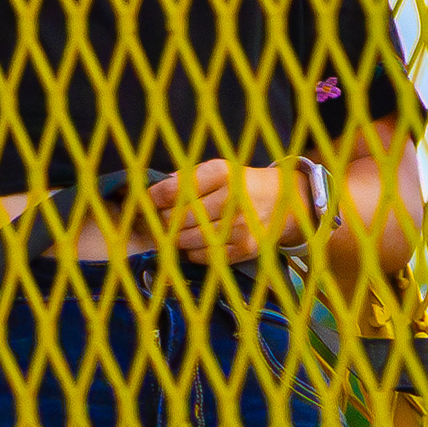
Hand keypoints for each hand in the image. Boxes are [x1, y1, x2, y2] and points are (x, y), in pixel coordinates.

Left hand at [149, 158, 313, 261]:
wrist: (285, 201)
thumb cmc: (241, 184)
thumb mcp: (218, 170)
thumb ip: (187, 179)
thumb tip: (153, 192)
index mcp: (222, 173)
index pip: (174, 190)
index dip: (152, 200)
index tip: (143, 204)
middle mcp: (231, 199)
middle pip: (177, 218)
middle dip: (159, 223)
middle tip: (149, 224)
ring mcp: (240, 226)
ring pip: (188, 240)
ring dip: (173, 240)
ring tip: (169, 235)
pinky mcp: (245, 249)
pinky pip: (204, 256)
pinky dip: (191, 253)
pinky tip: (190, 245)